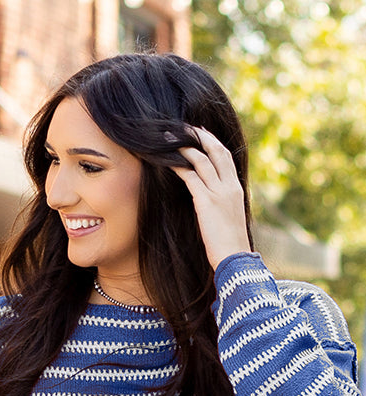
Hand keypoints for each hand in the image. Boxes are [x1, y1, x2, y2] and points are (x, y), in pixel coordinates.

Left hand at [169, 125, 250, 270]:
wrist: (234, 259)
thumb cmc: (230, 246)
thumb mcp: (229, 219)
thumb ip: (222, 206)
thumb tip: (213, 204)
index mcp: (237, 189)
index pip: (226, 157)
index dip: (213, 143)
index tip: (202, 133)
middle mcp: (230, 186)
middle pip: (216, 151)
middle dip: (201, 136)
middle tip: (186, 127)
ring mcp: (219, 193)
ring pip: (202, 160)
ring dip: (185, 147)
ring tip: (171, 139)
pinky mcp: (206, 202)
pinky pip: (191, 177)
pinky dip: (178, 167)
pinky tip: (167, 162)